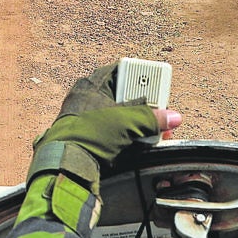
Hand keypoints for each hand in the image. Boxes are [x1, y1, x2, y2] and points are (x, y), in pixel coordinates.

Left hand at [36, 63, 182, 170]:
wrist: (66, 165)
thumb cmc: (87, 135)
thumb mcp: (126, 121)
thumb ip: (151, 118)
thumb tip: (172, 117)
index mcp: (91, 85)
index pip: (120, 71)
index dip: (140, 77)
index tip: (156, 85)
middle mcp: (88, 99)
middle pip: (124, 97)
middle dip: (144, 107)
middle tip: (158, 112)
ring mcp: (87, 120)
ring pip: (121, 117)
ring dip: (138, 126)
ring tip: (154, 131)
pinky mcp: (89, 139)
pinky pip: (114, 134)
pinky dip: (128, 138)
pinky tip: (140, 145)